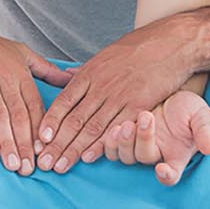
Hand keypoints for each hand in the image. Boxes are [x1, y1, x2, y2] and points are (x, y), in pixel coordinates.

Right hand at [0, 13, 71, 176]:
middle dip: (26, 145)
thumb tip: (73, 80)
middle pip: (19, 116)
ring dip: (7, 142)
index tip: (45, 153)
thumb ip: (47, 70)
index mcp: (21, 73)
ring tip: (13, 164)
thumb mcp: (22, 52)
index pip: (35, 106)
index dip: (41, 131)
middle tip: (30, 169)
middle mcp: (5, 77)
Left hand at [36, 14, 197, 174]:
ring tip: (60, 166)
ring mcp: (119, 96)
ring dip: (73, 150)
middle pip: (73, 120)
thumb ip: (86, 70)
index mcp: (90, 73)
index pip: (63, 102)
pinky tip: (89, 157)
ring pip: (91, 128)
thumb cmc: (139, 47)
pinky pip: (115, 129)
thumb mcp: (105, 54)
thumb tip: (65, 76)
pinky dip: (101, 145)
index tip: (38, 141)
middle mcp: (100, 86)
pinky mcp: (138, 106)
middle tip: (43, 163)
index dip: (49, 123)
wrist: (171, 42)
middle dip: (56, 144)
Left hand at [100, 90, 209, 185]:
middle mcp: (157, 156)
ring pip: (125, 156)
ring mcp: (139, 148)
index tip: (162, 169)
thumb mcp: (202, 116)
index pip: (171, 175)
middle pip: (144, 158)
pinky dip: (111, 142)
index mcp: (177, 157)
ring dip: (124, 143)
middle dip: (143, 139)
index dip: (166, 176)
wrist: (172, 94)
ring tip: (127, 125)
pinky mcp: (124, 139)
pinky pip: (112, 149)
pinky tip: (115, 128)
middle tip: (147, 117)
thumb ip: (205, 132)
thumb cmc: (191, 109)